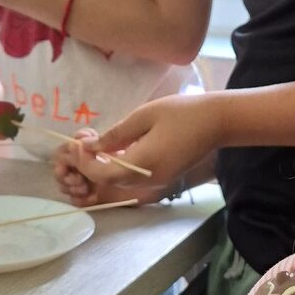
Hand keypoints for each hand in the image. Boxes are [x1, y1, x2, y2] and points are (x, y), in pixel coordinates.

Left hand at [67, 93, 222, 202]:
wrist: (218, 122)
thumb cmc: (182, 113)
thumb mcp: (144, 115)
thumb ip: (116, 134)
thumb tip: (90, 147)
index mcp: (144, 163)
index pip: (103, 174)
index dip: (84, 162)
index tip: (76, 143)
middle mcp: (149, 179)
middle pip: (110, 181)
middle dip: (91, 165)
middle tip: (83, 143)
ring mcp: (158, 181)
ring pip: (121, 181)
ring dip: (104, 167)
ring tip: (96, 144)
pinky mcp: (164, 177)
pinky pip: (134, 177)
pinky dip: (120, 167)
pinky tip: (116, 150)